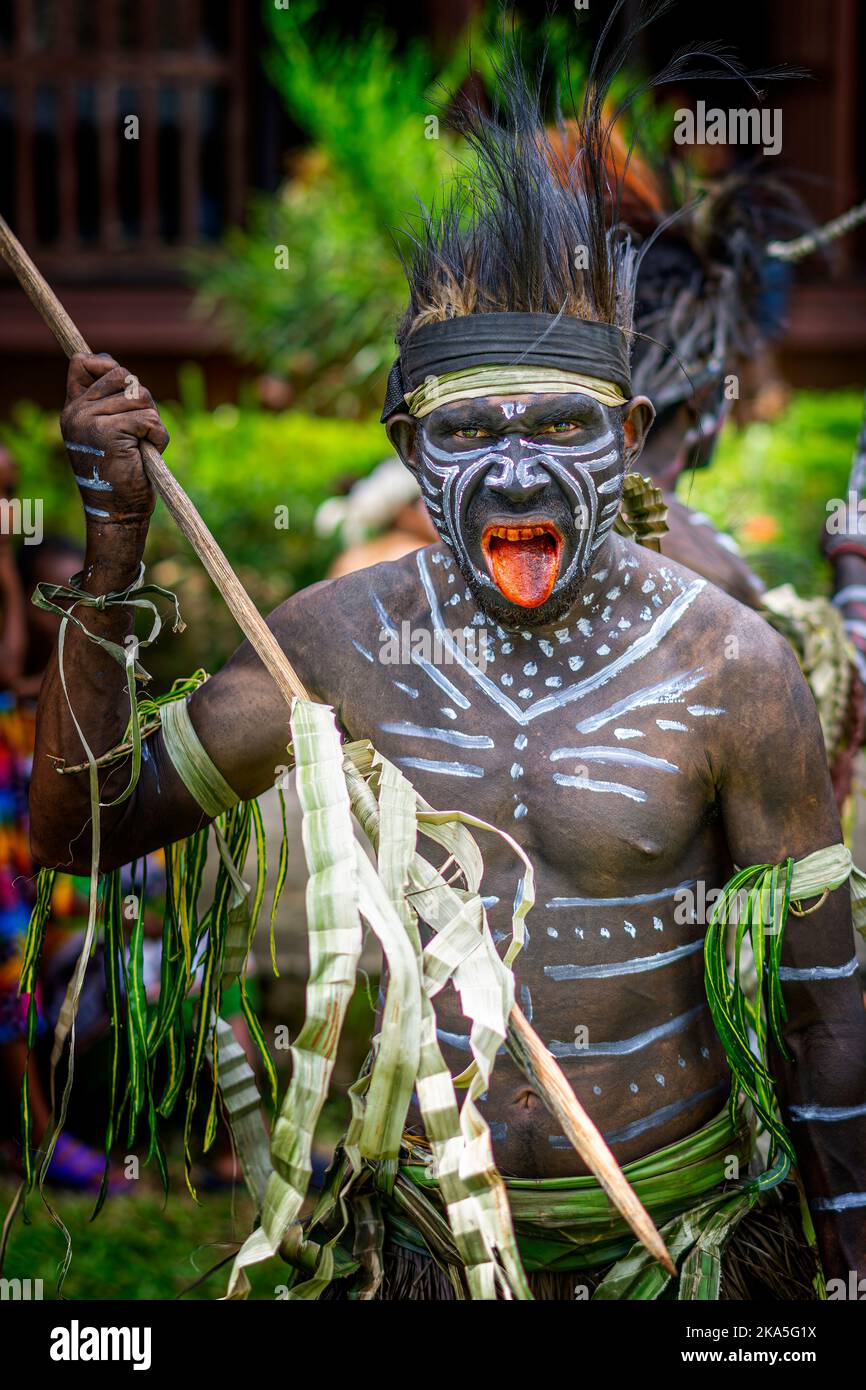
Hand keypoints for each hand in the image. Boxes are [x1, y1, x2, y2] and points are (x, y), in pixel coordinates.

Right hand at [60, 353, 169, 524]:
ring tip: (142, 445)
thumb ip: (109, 402)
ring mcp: (90, 420)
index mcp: (73, 409)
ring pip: (140, 396)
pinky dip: (158, 436)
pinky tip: (148, 452)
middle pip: (123, 376)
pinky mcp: (110, 431)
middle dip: (142, 401)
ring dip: (152, 421)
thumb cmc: (120, 474)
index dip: (108, 366)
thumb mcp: (107, 433)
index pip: (84, 362)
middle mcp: (76, 412)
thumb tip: (120, 369)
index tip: (124, 390)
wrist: (118, 512)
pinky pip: (149, 419)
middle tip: (141, 431)